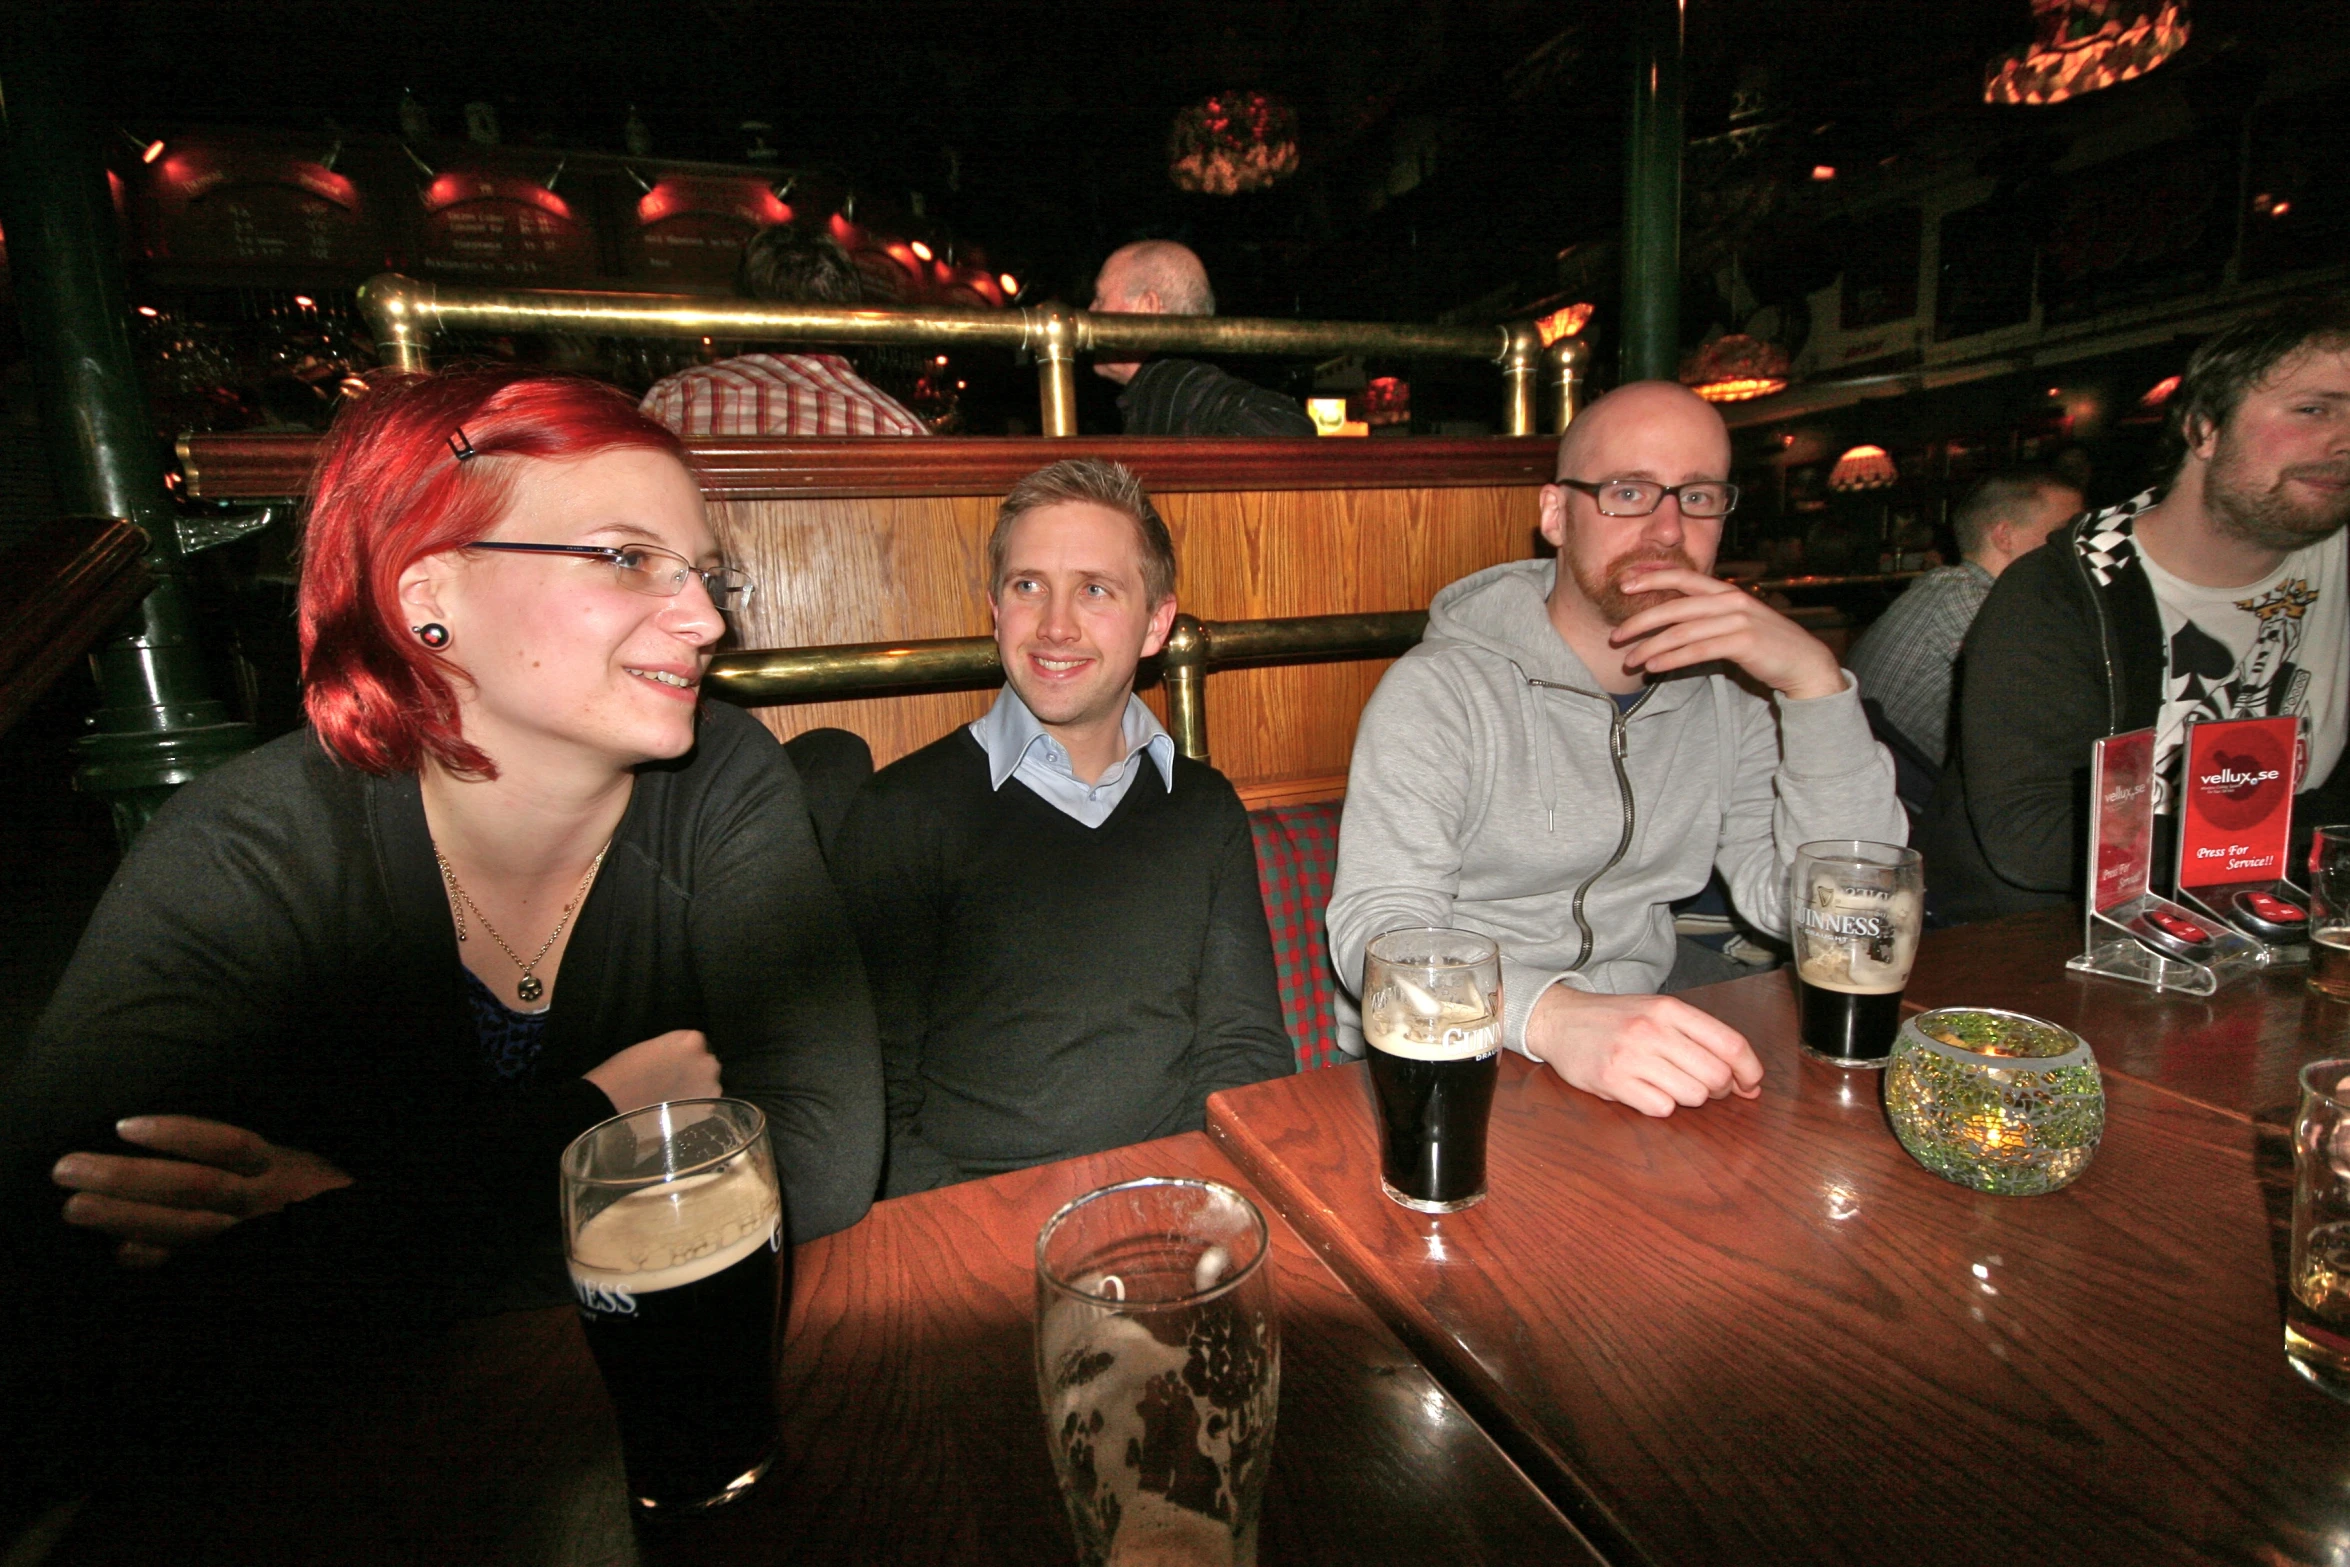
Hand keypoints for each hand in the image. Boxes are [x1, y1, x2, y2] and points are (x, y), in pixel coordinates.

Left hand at [51, 1117, 354, 1268]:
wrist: (368, 1253)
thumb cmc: (326, 1196)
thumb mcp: (305, 1162)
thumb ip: (258, 1156)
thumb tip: (172, 1136)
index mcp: (285, 1170)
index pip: (229, 1147)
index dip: (178, 1135)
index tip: (124, 1126)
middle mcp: (269, 1205)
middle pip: (193, 1188)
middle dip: (127, 1178)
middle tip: (68, 1169)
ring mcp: (255, 1239)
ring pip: (184, 1229)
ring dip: (124, 1218)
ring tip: (74, 1207)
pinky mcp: (244, 1266)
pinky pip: (193, 1264)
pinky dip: (154, 1258)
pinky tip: (118, 1253)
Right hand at [585, 1029, 720, 1113]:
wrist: (614, 1105)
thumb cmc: (624, 1072)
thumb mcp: (651, 1048)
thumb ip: (672, 1050)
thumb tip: (679, 1060)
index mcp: (691, 1040)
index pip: (695, 1044)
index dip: (682, 1055)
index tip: (670, 1064)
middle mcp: (707, 1061)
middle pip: (705, 1064)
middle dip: (693, 1071)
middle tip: (672, 1083)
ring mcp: (710, 1087)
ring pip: (707, 1085)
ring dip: (696, 1090)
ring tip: (673, 1100)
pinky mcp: (706, 1109)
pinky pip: (704, 1105)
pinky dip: (694, 1108)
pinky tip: (675, 1111)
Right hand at [1523, 985, 1763, 1116]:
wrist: (1560, 1020)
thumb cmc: (1616, 1019)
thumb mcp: (1659, 1011)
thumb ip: (1702, 1038)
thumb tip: (1747, 1079)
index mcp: (1670, 1009)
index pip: (1730, 1043)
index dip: (1750, 1070)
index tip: (1751, 1084)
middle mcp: (1653, 1029)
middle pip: (1716, 1075)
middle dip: (1719, 1089)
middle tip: (1703, 1085)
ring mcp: (1632, 1056)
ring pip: (1693, 1095)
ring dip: (1688, 1097)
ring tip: (1668, 1085)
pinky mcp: (1612, 1080)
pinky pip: (1661, 1108)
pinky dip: (1660, 1105)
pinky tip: (1645, 1091)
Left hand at [1607, 568, 1843, 700]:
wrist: (1805, 662)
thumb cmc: (1765, 643)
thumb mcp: (1736, 620)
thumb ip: (1708, 614)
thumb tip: (1671, 618)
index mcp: (1726, 591)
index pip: (1683, 577)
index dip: (1652, 577)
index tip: (1624, 584)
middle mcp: (1730, 601)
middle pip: (1674, 607)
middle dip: (1640, 621)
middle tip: (1616, 635)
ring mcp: (1738, 621)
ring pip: (1681, 632)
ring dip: (1650, 647)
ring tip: (1630, 660)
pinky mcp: (1743, 643)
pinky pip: (1697, 651)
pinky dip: (1671, 659)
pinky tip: (1654, 667)